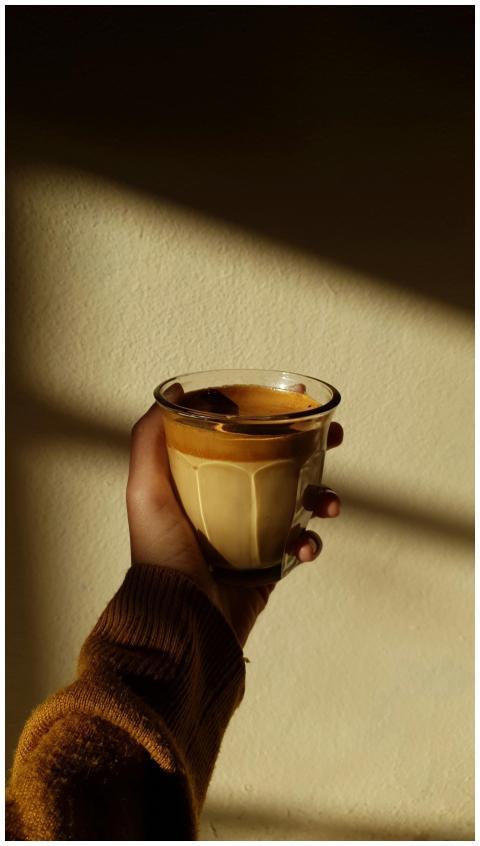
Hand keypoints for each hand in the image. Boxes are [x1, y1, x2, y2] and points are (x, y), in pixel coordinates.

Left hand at [126, 404, 342, 647]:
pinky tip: (304, 546)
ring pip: (299, 501)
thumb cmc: (160, 556)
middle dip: (312, 448)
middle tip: (334, 436)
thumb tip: (172, 393)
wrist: (182, 622)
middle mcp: (229, 504)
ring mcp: (251, 534)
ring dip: (322, 496)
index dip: (269, 415)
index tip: (294, 398)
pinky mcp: (267, 564)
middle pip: (279, 463)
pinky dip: (310, 542)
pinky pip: (300, 544)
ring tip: (328, 503)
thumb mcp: (144, 492)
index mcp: (203, 482)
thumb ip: (148, 442)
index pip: (241, 437)